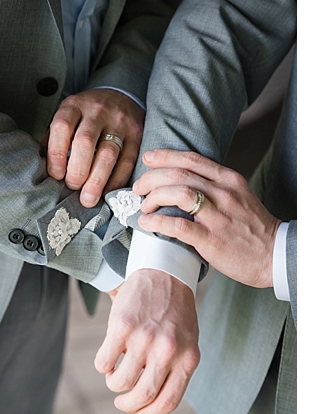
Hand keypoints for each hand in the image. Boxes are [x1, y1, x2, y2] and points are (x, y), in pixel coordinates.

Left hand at [44, 87, 142, 207]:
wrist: (121, 96)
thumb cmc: (87, 112)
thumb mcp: (68, 114)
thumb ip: (54, 136)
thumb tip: (40, 164)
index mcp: (74, 105)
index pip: (62, 127)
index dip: (57, 153)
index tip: (55, 174)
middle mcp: (97, 112)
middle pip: (85, 142)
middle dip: (77, 170)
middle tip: (72, 187)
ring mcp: (119, 123)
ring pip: (108, 154)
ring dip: (97, 180)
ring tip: (88, 198)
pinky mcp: (137, 136)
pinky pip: (128, 161)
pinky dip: (117, 180)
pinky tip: (107, 192)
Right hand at [93, 267, 198, 413]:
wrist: (164, 273)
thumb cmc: (176, 313)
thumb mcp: (187, 343)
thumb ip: (176, 368)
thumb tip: (154, 400)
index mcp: (188, 360)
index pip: (167, 401)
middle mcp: (167, 352)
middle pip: (143, 394)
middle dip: (128, 405)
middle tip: (121, 404)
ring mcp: (143, 339)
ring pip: (121, 380)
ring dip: (114, 385)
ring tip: (113, 379)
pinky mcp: (121, 326)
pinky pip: (105, 359)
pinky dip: (102, 366)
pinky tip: (105, 362)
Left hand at [134, 147, 279, 288]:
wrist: (275, 257)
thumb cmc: (252, 227)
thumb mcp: (237, 195)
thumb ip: (212, 184)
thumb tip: (177, 178)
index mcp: (228, 180)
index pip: (190, 159)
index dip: (163, 156)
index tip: (147, 159)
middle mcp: (223, 194)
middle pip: (178, 174)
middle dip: (151, 178)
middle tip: (138, 188)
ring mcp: (218, 216)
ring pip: (177, 193)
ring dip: (153, 197)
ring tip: (144, 205)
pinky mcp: (212, 239)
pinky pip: (178, 225)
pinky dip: (157, 221)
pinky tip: (147, 222)